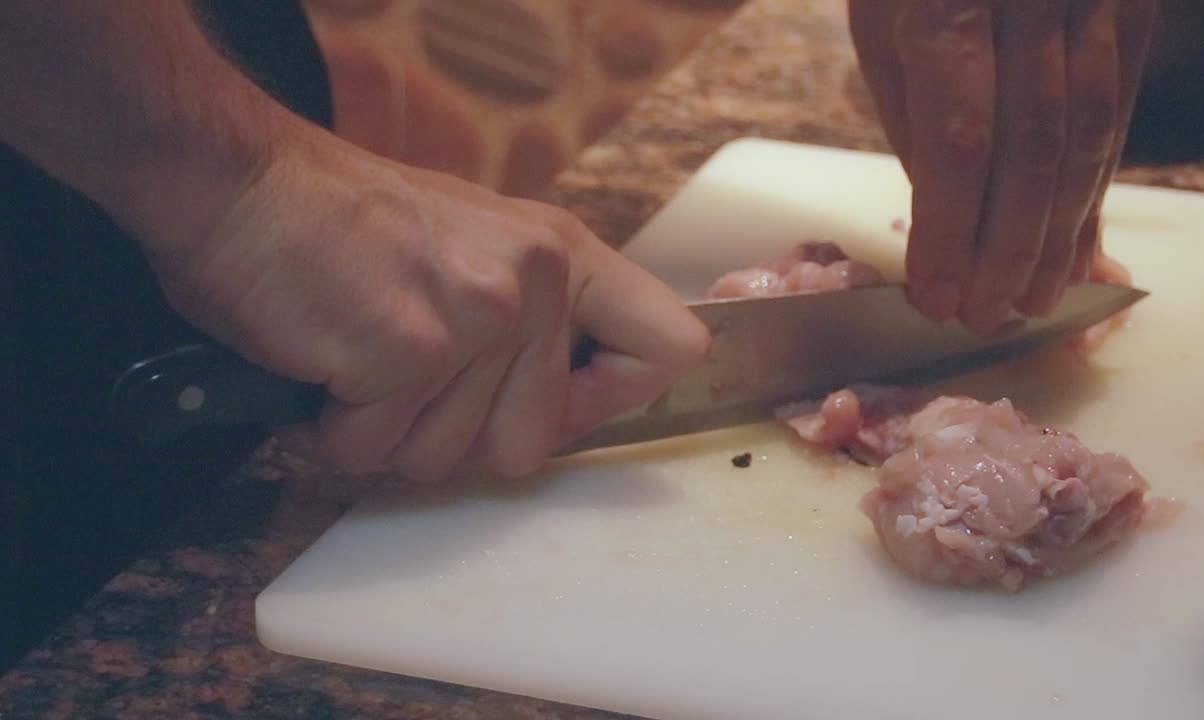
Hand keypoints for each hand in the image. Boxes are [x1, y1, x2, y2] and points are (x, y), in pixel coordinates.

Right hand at [140, 128, 708, 481]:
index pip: (671, 347)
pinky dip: (334, 432)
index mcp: (565, 256)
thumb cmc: (349, 226)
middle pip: (533, 446)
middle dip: (458, 437)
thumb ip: (539, 321)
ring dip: (387, 434)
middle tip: (408, 378)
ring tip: (360, 358)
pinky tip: (325, 367)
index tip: (564, 402)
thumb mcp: (479, 246)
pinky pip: (373, 453)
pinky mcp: (409, 351)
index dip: (615, 398)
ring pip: (445, 460)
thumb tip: (583, 401)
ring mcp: (478, 316)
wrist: (242, 187)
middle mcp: (536, 283)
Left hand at [847, 0, 1158, 332]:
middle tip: (988, 320)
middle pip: (1035, 150)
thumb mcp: (886, 34)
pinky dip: (1093, 190)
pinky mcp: (1135, 10)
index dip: (953, 233)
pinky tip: (1074, 249)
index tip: (938, 299)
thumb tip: (953, 231)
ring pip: (1087, 138)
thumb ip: (922, 124)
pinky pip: (1116, 116)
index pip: (961, 142)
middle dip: (1009, 250)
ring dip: (1060, 235)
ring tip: (1032, 303)